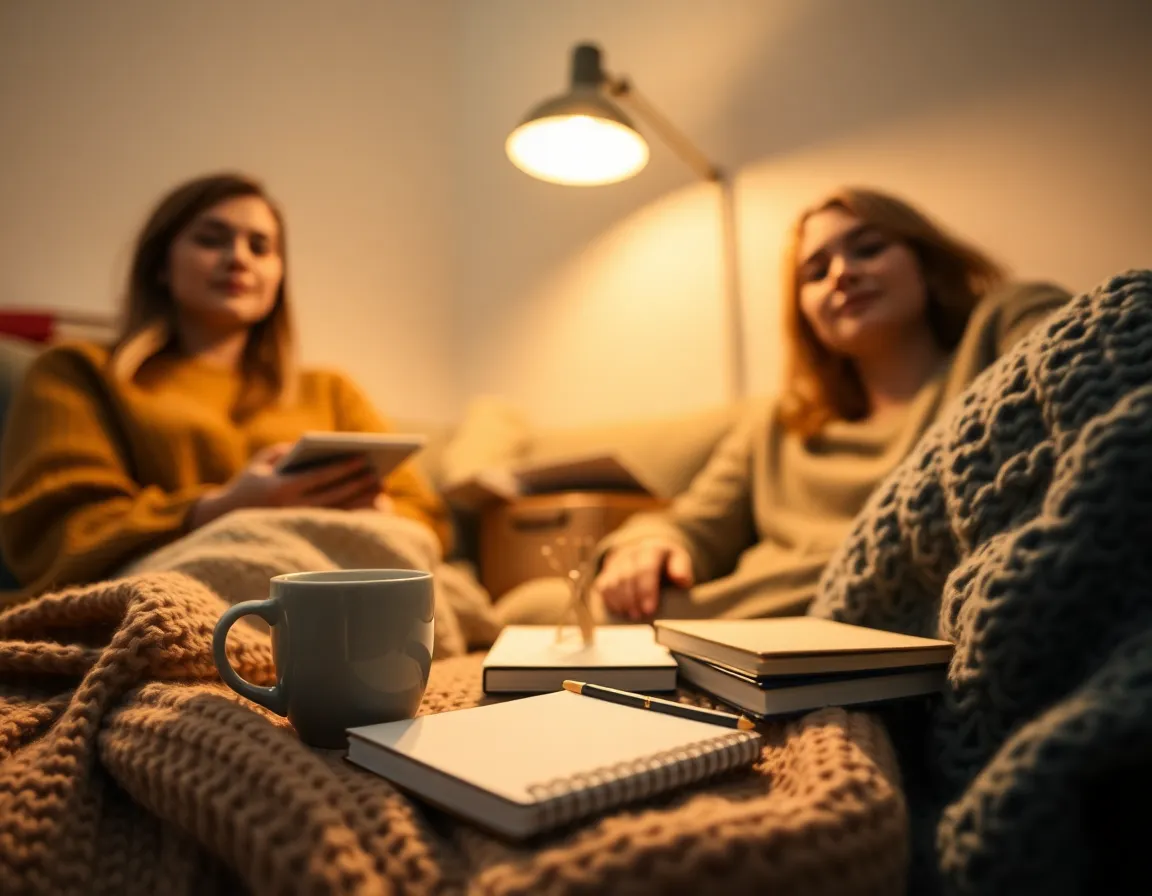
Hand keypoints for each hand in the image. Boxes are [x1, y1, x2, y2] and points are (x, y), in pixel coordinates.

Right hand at [189, 444, 382, 528]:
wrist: (223, 520)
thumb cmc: (248, 484)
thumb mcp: (261, 462)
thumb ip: (288, 451)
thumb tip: (317, 446)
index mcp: (280, 490)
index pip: (318, 478)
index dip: (342, 468)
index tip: (362, 457)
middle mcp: (291, 510)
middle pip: (333, 496)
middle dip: (357, 484)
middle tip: (379, 473)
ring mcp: (297, 524)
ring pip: (336, 512)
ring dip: (360, 501)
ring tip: (379, 488)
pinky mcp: (301, 533)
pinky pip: (332, 523)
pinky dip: (352, 514)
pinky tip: (368, 505)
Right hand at [594, 538, 694, 620]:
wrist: (650, 553)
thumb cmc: (668, 564)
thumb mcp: (680, 561)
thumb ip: (682, 569)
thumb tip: (682, 579)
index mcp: (652, 548)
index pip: (646, 567)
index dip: (646, 589)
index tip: (649, 609)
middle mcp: (632, 551)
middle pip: (627, 575)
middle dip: (633, 598)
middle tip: (640, 616)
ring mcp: (617, 560)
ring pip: (613, 581)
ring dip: (621, 601)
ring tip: (631, 615)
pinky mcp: (607, 570)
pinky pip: (602, 585)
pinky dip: (609, 600)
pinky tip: (619, 610)